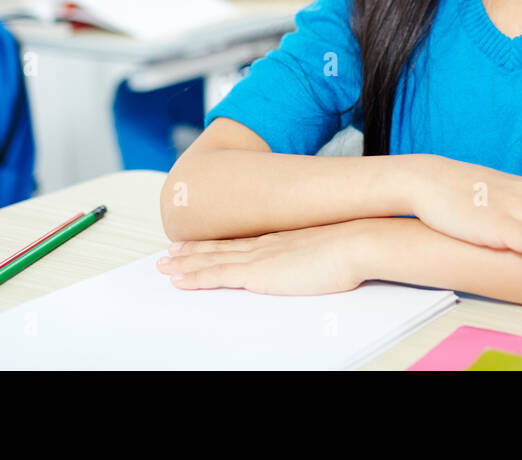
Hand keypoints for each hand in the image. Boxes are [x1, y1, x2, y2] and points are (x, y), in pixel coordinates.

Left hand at [157, 222, 365, 294]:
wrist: (357, 241)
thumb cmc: (352, 247)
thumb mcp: (329, 249)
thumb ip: (314, 255)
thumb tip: (318, 262)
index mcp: (280, 239)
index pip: (239, 243)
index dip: (216, 243)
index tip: (198, 243)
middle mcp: (264, 244)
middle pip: (219, 248)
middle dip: (191, 252)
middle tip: (169, 253)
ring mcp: (258, 257)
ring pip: (210, 260)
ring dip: (184, 264)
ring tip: (164, 266)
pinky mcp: (257, 272)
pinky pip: (216, 275)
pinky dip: (194, 278)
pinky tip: (179, 281)